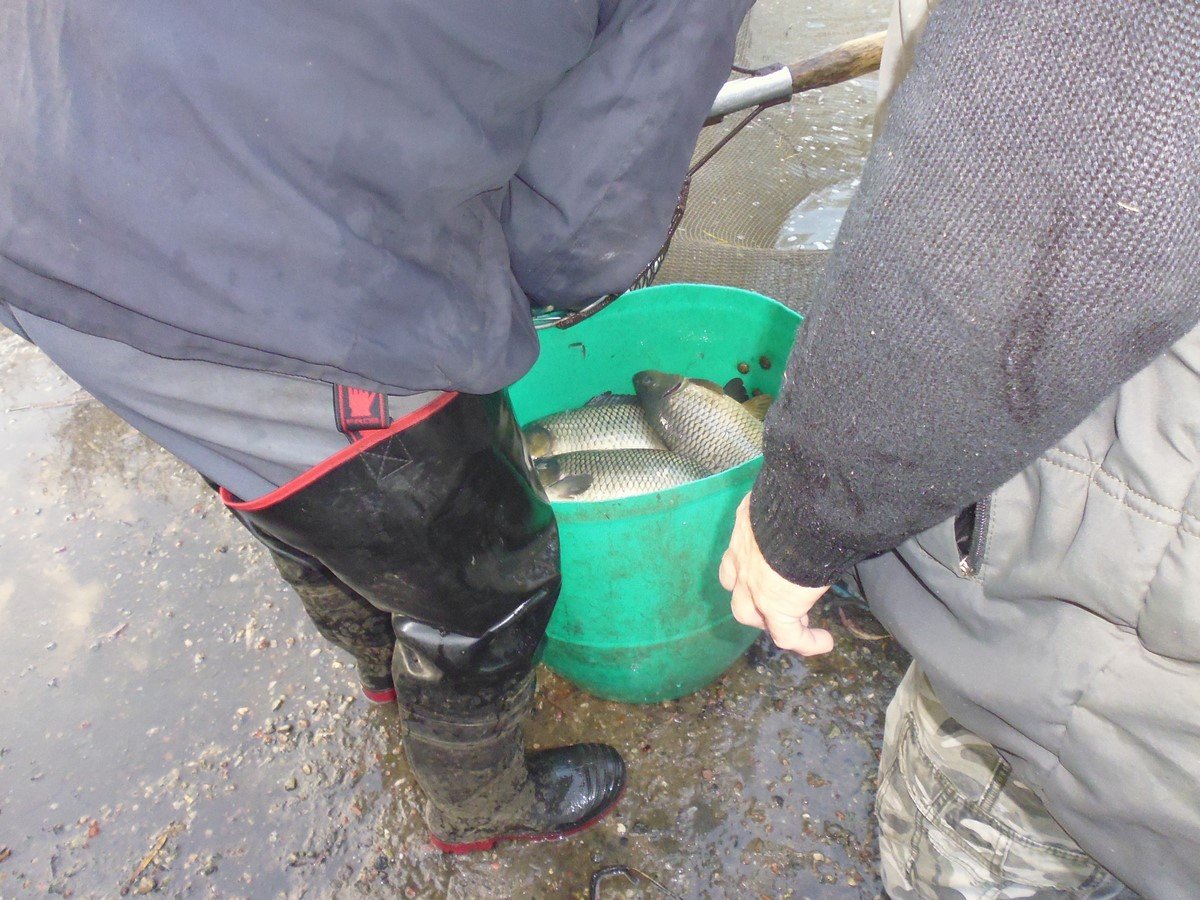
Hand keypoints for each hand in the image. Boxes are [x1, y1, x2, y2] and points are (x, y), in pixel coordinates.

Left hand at [719, 493, 833, 655]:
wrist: (805, 511)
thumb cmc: (803, 493)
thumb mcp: (793, 494)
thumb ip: (799, 502)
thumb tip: (821, 495)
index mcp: (746, 525)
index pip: (741, 549)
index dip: (752, 563)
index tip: (774, 567)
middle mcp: (743, 555)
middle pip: (736, 585)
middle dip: (754, 595)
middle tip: (780, 598)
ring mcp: (754, 585)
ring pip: (749, 614)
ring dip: (768, 619)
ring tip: (797, 622)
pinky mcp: (776, 607)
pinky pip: (788, 636)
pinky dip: (806, 642)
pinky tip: (824, 643)